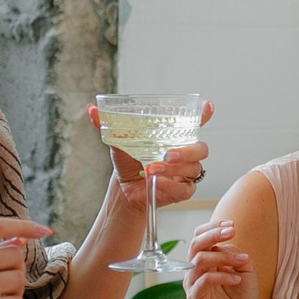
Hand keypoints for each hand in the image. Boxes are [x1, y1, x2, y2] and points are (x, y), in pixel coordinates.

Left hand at [87, 103, 212, 207]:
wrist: (125, 189)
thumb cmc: (127, 161)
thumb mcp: (118, 141)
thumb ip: (108, 125)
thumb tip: (91, 110)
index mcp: (174, 136)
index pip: (195, 123)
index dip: (204, 115)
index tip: (207, 108)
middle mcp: (185, 152)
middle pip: (201, 148)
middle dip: (187, 151)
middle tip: (167, 153)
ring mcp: (187, 172)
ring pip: (194, 168)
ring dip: (173, 169)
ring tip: (150, 171)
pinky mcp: (184, 190)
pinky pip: (186, 188)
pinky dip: (171, 186)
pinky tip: (157, 184)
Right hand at [181, 219, 259, 298]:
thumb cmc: (241, 296)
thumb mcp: (245, 269)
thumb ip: (235, 254)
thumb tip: (225, 244)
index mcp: (204, 261)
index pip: (199, 237)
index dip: (212, 227)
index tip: (231, 225)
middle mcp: (195, 270)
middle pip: (196, 244)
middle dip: (214, 234)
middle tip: (232, 231)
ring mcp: (193, 284)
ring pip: (200, 260)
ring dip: (224, 257)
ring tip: (242, 262)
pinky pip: (204, 280)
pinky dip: (223, 276)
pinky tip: (237, 279)